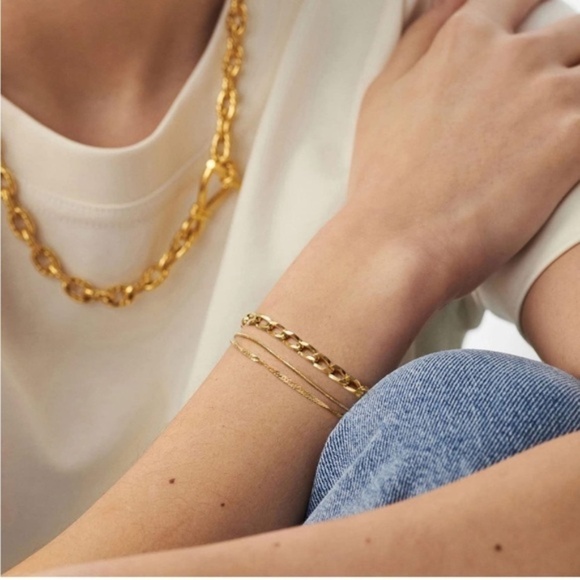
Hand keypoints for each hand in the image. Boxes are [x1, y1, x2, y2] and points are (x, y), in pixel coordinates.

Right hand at [347, 0, 579, 298]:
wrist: (399, 241)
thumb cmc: (384, 178)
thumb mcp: (383, 94)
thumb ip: (419, 39)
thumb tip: (450, 5)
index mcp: (466, 38)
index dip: (535, 10)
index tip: (537, 31)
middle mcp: (515, 56)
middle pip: (575, 29)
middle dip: (569, 56)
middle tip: (549, 97)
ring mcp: (549, 97)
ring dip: (578, 98)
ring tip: (556, 129)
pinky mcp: (573, 143)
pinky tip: (567, 156)